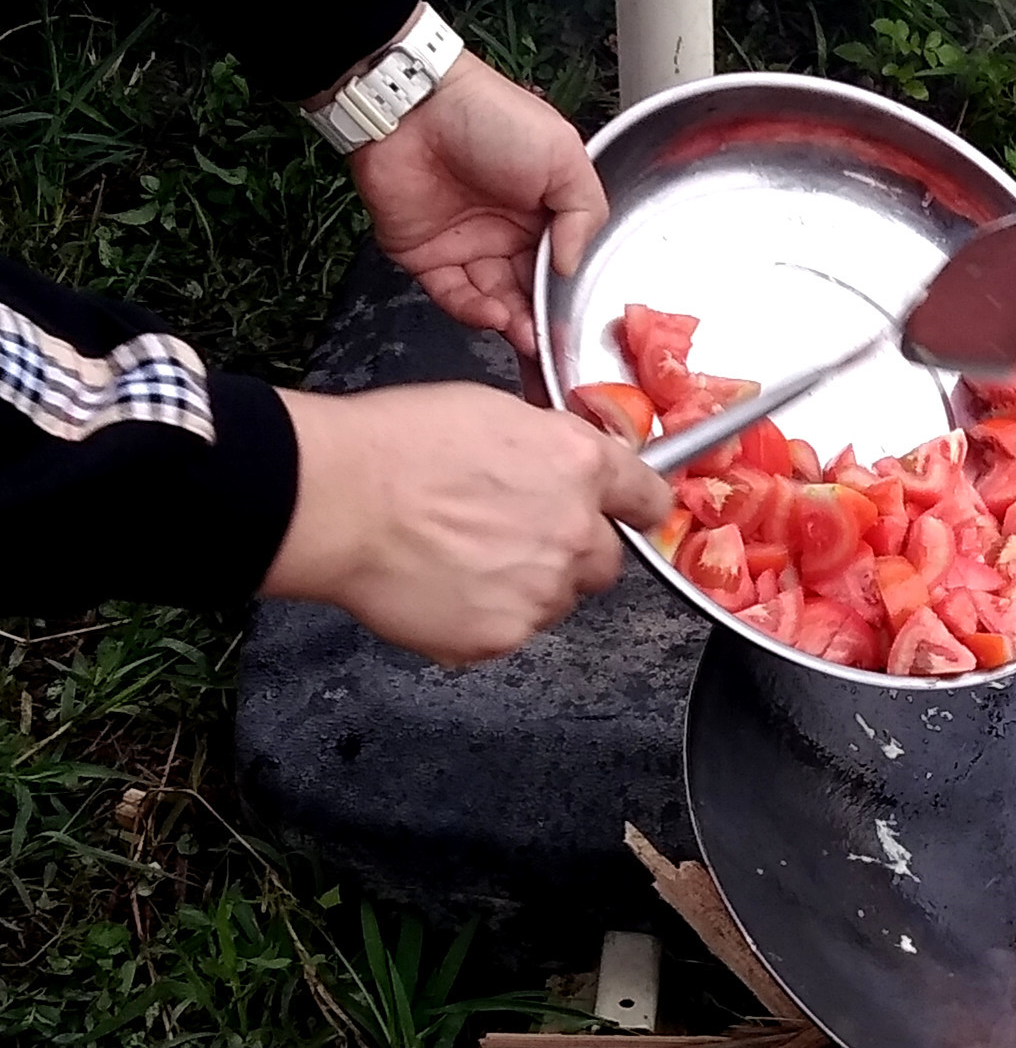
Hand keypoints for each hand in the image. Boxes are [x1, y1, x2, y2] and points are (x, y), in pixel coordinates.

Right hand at [265, 384, 672, 665]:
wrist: (335, 499)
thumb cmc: (393, 446)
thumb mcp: (492, 412)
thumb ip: (549, 447)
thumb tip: (566, 466)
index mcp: (579, 467)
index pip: (648, 497)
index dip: (637, 507)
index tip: (631, 514)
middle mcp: (574, 533)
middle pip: (605, 561)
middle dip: (571, 553)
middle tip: (513, 538)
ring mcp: (542, 591)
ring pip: (556, 600)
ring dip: (526, 586)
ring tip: (462, 558)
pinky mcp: (503, 635)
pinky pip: (510, 632)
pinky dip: (484, 617)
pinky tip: (442, 586)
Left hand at [346, 53, 605, 358]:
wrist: (413, 105)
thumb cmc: (489, 116)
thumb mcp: (564, 155)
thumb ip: (585, 216)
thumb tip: (574, 267)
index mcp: (545, 212)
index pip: (563, 269)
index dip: (570, 298)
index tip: (579, 324)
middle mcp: (508, 234)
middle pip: (531, 294)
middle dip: (545, 324)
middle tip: (557, 347)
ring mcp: (467, 247)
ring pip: (497, 303)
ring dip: (515, 326)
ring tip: (531, 339)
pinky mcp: (427, 258)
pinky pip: (455, 298)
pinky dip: (476, 313)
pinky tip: (496, 315)